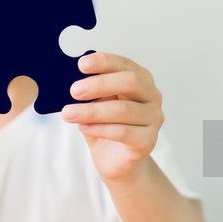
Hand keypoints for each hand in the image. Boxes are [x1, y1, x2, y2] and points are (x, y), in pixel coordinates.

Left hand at [62, 52, 163, 183]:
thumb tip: (71, 79)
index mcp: (140, 78)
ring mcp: (153, 119)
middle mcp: (152, 96)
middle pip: (130, 82)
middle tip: (74, 90)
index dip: (104, 61)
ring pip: (124, 110)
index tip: (82, 64)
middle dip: (99, 84)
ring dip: (92, 111)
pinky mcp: (148, 141)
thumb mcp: (96, 102)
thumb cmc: (106, 125)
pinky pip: (123, 132)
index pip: (124, 64)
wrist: (115, 159)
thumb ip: (90, 90)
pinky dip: (99, 128)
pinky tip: (83, 127)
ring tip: (69, 113)